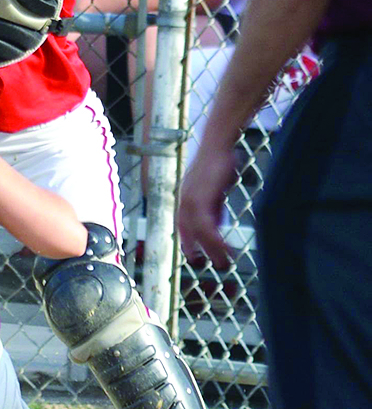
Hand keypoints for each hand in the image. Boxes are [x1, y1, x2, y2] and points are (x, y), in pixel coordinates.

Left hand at [177, 146, 238, 269]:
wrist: (218, 143)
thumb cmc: (218, 164)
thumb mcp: (214, 190)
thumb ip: (213, 207)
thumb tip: (216, 225)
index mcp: (186, 199)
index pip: (183, 226)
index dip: (188, 242)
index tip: (194, 256)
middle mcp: (184, 200)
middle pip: (190, 232)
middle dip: (201, 251)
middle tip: (216, 264)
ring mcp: (190, 199)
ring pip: (198, 232)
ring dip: (212, 249)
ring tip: (225, 261)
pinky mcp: (200, 198)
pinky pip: (206, 225)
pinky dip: (215, 239)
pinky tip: (225, 247)